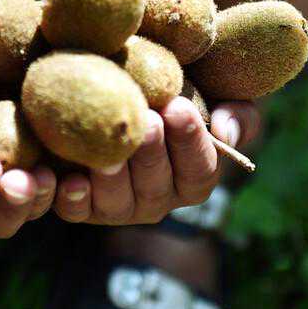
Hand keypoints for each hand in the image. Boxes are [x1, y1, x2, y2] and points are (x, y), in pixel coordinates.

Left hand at [52, 96, 261, 224]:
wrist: (123, 99)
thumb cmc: (179, 97)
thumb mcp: (220, 99)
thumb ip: (237, 115)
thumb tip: (225, 132)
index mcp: (194, 178)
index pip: (199, 167)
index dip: (190, 140)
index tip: (178, 107)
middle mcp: (158, 200)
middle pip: (156, 184)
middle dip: (150, 152)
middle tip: (145, 119)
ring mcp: (119, 207)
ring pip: (116, 201)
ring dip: (112, 177)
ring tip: (108, 150)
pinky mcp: (82, 207)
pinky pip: (77, 211)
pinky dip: (73, 199)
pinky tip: (70, 180)